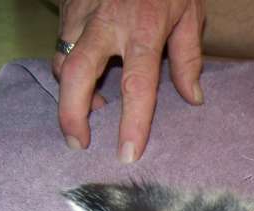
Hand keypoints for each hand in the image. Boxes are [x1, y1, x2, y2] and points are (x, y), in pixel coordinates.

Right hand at [53, 0, 205, 162]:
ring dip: (71, 93)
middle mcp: (107, 23)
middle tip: (78, 143)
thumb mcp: (190, 14)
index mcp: (144, 30)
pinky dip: (69, 69)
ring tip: (90, 113)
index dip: (133, 123)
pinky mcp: (67, 6)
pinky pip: (61, 45)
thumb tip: (193, 98)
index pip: (138, 86)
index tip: (128, 153)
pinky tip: (88, 80)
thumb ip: (189, 58)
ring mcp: (81, 12)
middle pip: (77, 74)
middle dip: (72, 113)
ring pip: (63, 60)